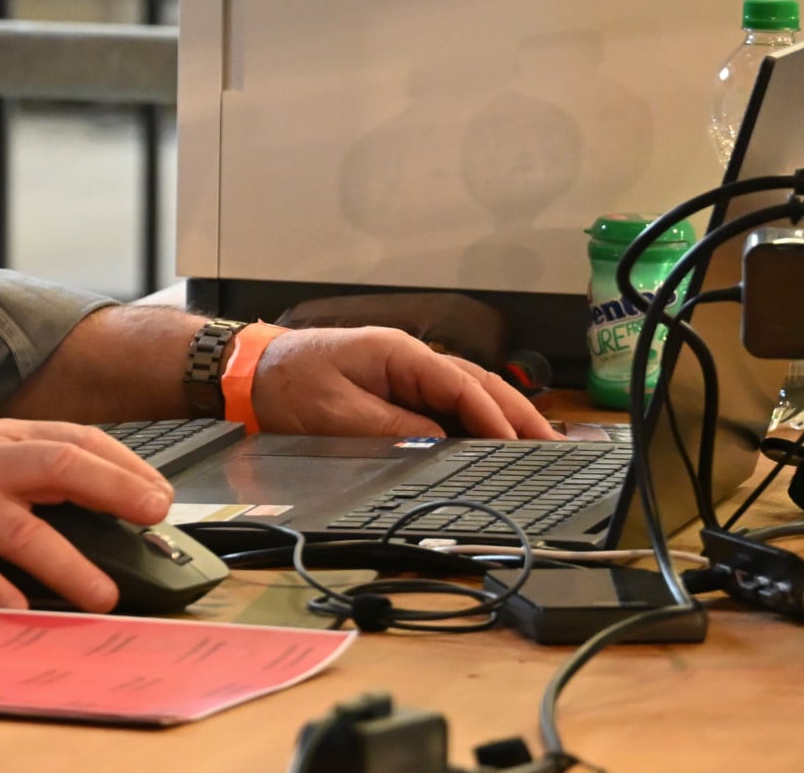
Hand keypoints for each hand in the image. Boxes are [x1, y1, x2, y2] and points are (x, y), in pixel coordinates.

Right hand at [0, 421, 171, 613]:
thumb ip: (37, 483)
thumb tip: (116, 514)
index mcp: (1, 440)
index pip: (74, 439)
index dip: (123, 465)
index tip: (161, 495)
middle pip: (56, 465)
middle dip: (112, 488)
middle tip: (154, 514)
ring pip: (19, 528)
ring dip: (68, 563)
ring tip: (103, 594)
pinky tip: (23, 610)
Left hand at [247, 326, 556, 440]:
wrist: (249, 372)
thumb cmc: (287, 385)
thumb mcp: (335, 413)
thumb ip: (390, 429)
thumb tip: (440, 445)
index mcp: (398, 353)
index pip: (460, 384)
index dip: (493, 418)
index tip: (519, 446)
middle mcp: (410, 358)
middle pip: (477, 385)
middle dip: (518, 417)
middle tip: (554, 450)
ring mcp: (406, 373)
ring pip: (468, 394)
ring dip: (504, 420)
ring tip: (541, 449)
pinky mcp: (398, 391)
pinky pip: (447, 406)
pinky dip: (477, 423)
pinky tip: (496, 444)